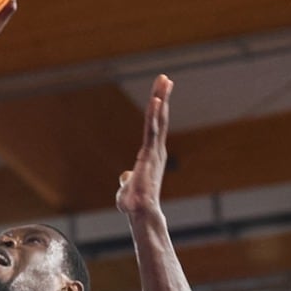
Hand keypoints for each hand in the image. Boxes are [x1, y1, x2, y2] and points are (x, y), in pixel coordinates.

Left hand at [117, 74, 171, 217]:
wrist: (140, 212)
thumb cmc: (134, 202)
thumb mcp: (128, 186)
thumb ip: (128, 179)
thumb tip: (125, 177)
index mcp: (150, 154)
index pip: (153, 127)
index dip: (157, 110)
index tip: (159, 93)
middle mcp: (155, 150)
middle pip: (159, 118)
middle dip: (162, 97)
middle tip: (165, 78)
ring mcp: (154, 151)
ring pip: (158, 121)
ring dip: (160, 100)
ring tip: (164, 81)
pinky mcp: (151, 154)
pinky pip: (152, 130)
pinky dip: (154, 115)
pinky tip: (156, 100)